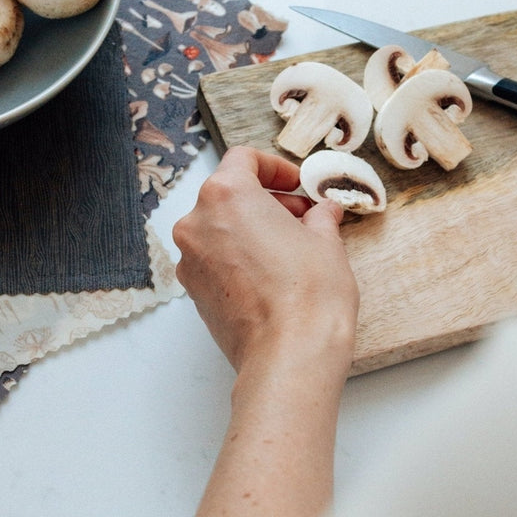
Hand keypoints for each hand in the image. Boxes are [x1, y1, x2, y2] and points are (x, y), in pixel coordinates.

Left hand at [172, 145, 359, 384]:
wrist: (289, 356)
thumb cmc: (309, 295)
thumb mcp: (326, 242)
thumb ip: (319, 218)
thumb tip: (323, 213)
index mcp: (227, 195)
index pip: (244, 160)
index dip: (276, 169)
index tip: (297, 185)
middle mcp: (197, 222)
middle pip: (229, 194)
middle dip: (267, 201)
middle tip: (302, 217)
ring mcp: (190, 259)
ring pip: (219, 228)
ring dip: (251, 229)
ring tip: (290, 248)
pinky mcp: (193, 291)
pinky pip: (215, 259)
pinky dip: (239, 257)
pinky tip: (272, 275)